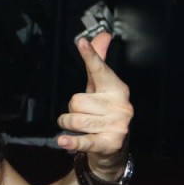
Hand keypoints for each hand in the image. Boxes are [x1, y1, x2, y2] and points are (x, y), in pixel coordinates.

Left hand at [56, 31, 132, 178]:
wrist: (113, 148)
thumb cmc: (102, 112)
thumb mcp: (98, 87)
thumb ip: (98, 61)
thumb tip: (102, 36)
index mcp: (117, 88)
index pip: (100, 70)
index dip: (90, 56)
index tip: (82, 43)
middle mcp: (120, 105)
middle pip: (76, 100)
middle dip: (71, 109)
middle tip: (83, 115)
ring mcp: (117, 125)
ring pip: (74, 119)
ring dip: (68, 125)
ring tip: (79, 127)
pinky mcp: (110, 143)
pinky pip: (84, 140)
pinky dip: (72, 141)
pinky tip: (63, 141)